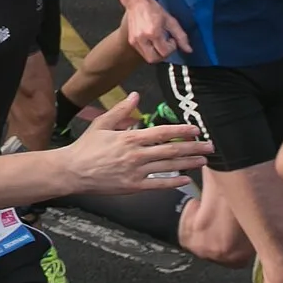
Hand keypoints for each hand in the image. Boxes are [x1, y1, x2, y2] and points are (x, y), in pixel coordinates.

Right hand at [63, 93, 208, 193]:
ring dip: (188, 164)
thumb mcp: (100, 124)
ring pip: (169, 167)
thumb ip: (120, 111)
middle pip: (171, 150)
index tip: (195, 129)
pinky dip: (174, 182)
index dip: (181, 130)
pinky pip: (159, 184)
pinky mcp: (134, 186)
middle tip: (210, 146)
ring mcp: (136, 172)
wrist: (73, 171)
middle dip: (193, 148)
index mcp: (129, 138)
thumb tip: (135, 96)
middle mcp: (136, 155)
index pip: (161, 132)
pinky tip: (186, 180)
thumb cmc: (86, 147)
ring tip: (203, 161)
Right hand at [123, 0, 189, 63]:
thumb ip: (181, 37)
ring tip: (159, 43)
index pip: (164, 52)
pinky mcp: (131, 41)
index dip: (171, 48)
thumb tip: (189, 50)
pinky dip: (150, 51)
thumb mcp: (171, 21)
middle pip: (154, 59)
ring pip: (147, 58)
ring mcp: (135, 41)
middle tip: (166, 45)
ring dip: (156, 54)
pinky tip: (153, 41)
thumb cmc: (154, 10)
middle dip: (163, 55)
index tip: (172, 39)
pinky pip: (142, 52)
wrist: (137, 2)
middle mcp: (142, 39)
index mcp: (153, 33)